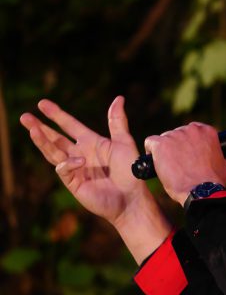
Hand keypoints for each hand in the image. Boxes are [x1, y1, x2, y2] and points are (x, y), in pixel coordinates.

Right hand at [21, 96, 172, 263]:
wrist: (132, 197)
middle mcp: (80, 154)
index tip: (42, 103)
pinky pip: (64, 169)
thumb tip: (119, 97)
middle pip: (55, 138)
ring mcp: (75, 169)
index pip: (69, 125)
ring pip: (53, 152)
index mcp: (91, 142)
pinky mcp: (73, 183)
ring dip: (42, 141)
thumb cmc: (131, 171)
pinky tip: (78, 160)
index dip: (56, 115)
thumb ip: (117, 121)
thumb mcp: (124, 142)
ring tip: (32, 128)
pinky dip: (68, 163)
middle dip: (40, 128)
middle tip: (25, 117)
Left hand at [144, 122, 225, 205]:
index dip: (189, 143)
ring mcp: (174, 135)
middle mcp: (191, 129)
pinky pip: (150, 142)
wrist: (201, 190)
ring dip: (165, 151)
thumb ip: (219, 156)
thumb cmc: (213, 182)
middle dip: (177, 147)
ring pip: (164, 139)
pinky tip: (155, 162)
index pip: (193, 130)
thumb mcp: (225, 165)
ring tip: (169, 167)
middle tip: (178, 162)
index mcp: (207, 132)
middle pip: (178, 134)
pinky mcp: (160, 144)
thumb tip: (217, 159)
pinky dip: (151, 151)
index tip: (188, 153)